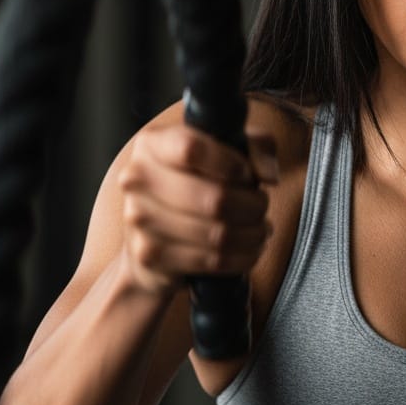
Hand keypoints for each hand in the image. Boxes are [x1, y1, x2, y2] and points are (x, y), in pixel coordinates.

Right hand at [117, 122, 279, 295]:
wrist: (152, 234)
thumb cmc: (195, 183)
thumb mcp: (227, 150)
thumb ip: (255, 147)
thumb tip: (268, 174)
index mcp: (153, 144)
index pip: (192, 149)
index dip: (230, 164)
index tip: (246, 174)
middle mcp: (138, 179)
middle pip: (214, 198)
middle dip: (253, 207)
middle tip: (262, 207)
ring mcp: (139, 219)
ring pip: (218, 233)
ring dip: (252, 234)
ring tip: (260, 229)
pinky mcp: (149, 255)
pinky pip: (211, 260)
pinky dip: (242, 257)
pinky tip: (249, 249)